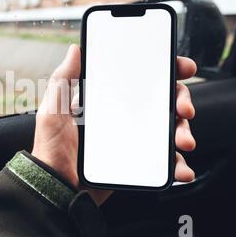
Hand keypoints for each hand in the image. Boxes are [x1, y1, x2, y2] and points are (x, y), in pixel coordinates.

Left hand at [32, 44, 196, 205]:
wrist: (56, 187)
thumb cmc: (51, 148)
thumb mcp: (53, 110)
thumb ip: (63, 80)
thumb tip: (75, 49)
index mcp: (107, 100)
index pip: (140, 79)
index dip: (164, 70)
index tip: (181, 67)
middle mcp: (123, 116)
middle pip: (162, 101)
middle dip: (181, 100)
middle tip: (184, 109)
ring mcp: (132, 139)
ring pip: (168, 129)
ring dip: (183, 132)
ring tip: (184, 142)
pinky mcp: (136, 162)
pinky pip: (163, 161)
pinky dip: (176, 164)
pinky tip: (181, 169)